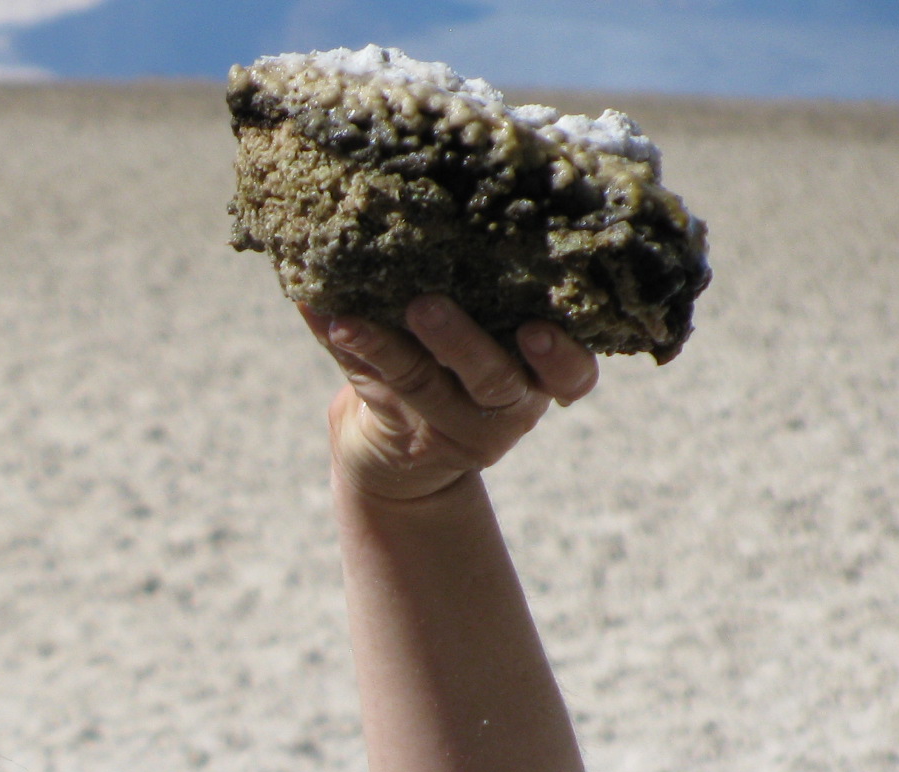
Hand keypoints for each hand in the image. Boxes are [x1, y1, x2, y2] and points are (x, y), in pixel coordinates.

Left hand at [303, 296, 597, 503]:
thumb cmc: (463, 367)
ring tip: (352, 321)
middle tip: (424, 306)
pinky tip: (325, 319)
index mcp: (538, 376)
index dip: (561, 358)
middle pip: (492, 381)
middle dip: (460, 343)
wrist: (404, 461)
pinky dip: (347, 347)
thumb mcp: (489, 334)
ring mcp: (450, 427)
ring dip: (386, 347)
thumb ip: (487, 283)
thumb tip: (464, 183)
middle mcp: (503, 408)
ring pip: (423, 386)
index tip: (536, 330)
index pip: (573, 375)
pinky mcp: (401, 435)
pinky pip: (372, 385)